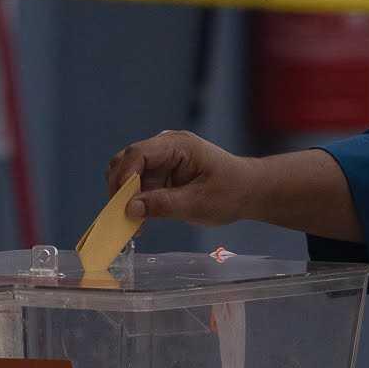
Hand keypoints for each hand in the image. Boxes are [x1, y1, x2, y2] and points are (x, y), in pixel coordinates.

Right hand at [105, 131, 260, 225]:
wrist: (248, 192)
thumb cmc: (230, 192)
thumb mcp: (197, 203)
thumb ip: (163, 205)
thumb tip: (130, 208)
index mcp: (177, 145)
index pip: (138, 154)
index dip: (124, 177)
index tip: (120, 203)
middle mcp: (166, 147)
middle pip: (127, 161)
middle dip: (120, 188)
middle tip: (121, 215)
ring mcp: (162, 160)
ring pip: (129, 175)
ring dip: (127, 197)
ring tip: (133, 222)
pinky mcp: (162, 174)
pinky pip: (139, 186)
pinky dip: (136, 202)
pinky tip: (140, 221)